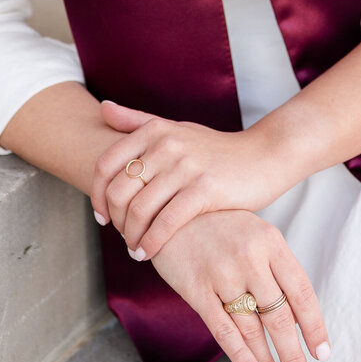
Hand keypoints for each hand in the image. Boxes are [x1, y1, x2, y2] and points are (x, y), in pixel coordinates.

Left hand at [91, 101, 289, 258]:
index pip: (106, 164)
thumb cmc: (215, 148)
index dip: (97, 195)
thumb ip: (137, 121)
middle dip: (115, 221)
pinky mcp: (205, 189)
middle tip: (122, 236)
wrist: (264, 155)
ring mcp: (186, 166)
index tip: (102, 216)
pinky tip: (149, 253)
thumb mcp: (176, 129)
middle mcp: (166, 144)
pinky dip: (152, 243)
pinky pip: (166, 222)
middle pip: (119, 190)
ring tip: (135, 250)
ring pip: (140, 209)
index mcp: (154, 130)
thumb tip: (102, 107)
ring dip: (131, 237)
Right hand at [149, 210, 330, 361]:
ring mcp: (222, 272)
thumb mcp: (254, 233)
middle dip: (292, 354)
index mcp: (271, 241)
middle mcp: (250, 257)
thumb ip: (275, 268)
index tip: (322, 354)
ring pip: (252, 328)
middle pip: (279, 316)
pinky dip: (239, 355)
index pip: (301, 292)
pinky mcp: (196, 287)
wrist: (169, 209)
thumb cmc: (219, 224)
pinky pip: (222, 328)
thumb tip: (297, 317)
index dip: (314, 327)